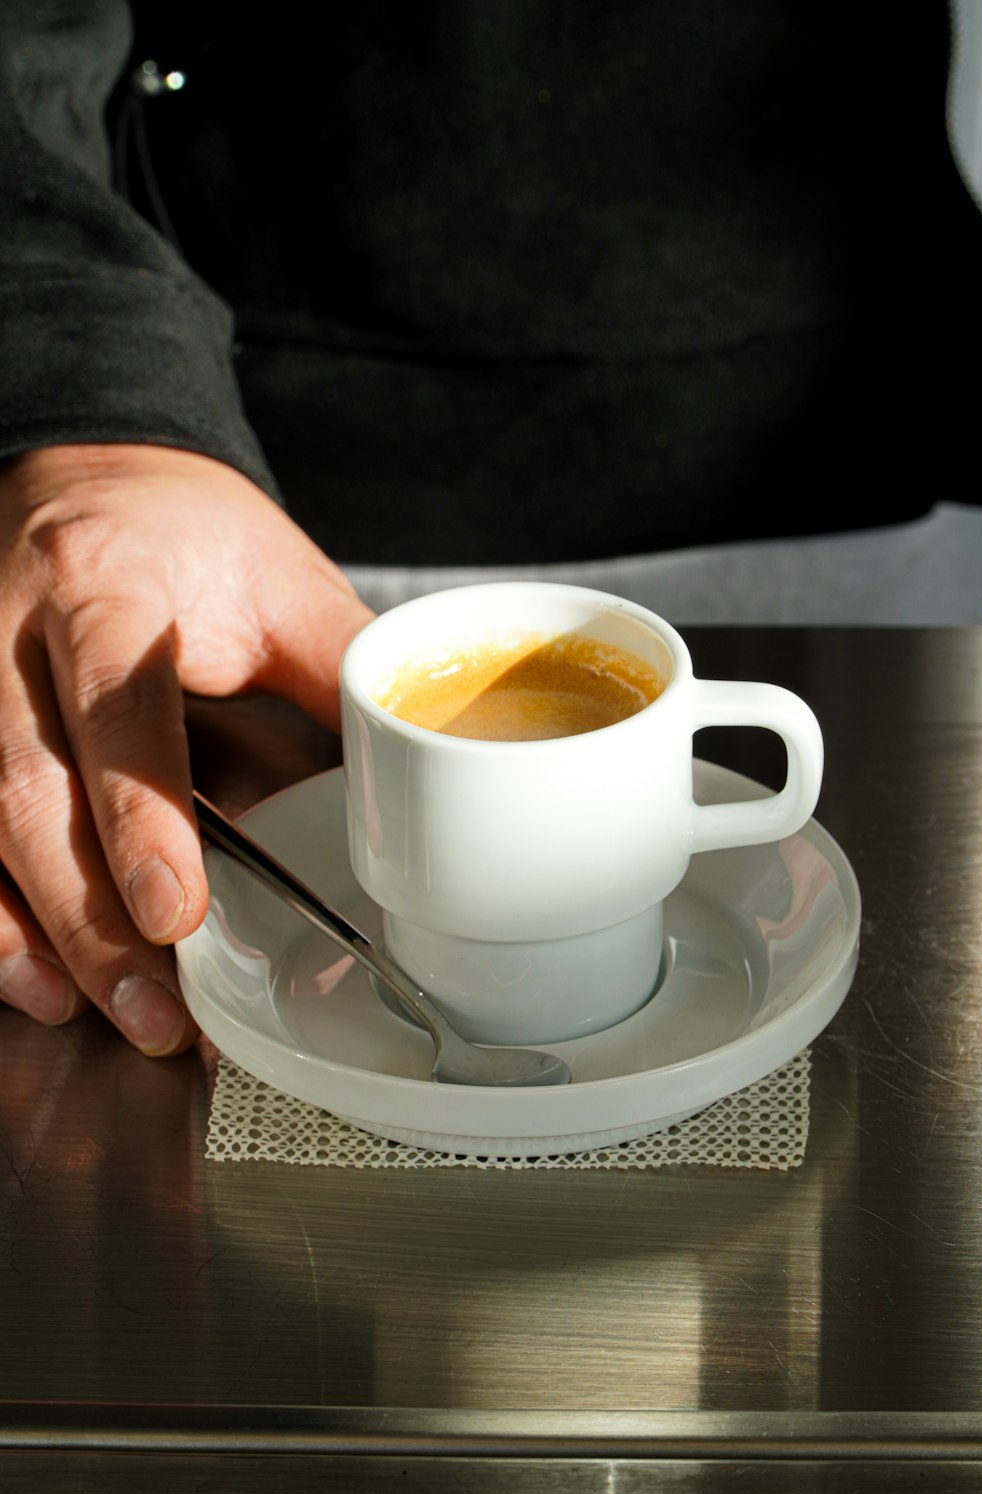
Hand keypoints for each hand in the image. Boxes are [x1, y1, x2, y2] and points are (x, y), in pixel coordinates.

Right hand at [0, 443, 373, 1054]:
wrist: (76, 470)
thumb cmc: (178, 526)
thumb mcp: (275, 573)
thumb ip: (340, 665)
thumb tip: (417, 759)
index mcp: (104, 587)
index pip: (115, 708)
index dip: (138, 816)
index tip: (173, 911)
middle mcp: (8, 636)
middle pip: (25, 790)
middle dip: (84, 915)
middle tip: (151, 1009)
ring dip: (30, 930)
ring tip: (95, 1012)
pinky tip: (28, 973)